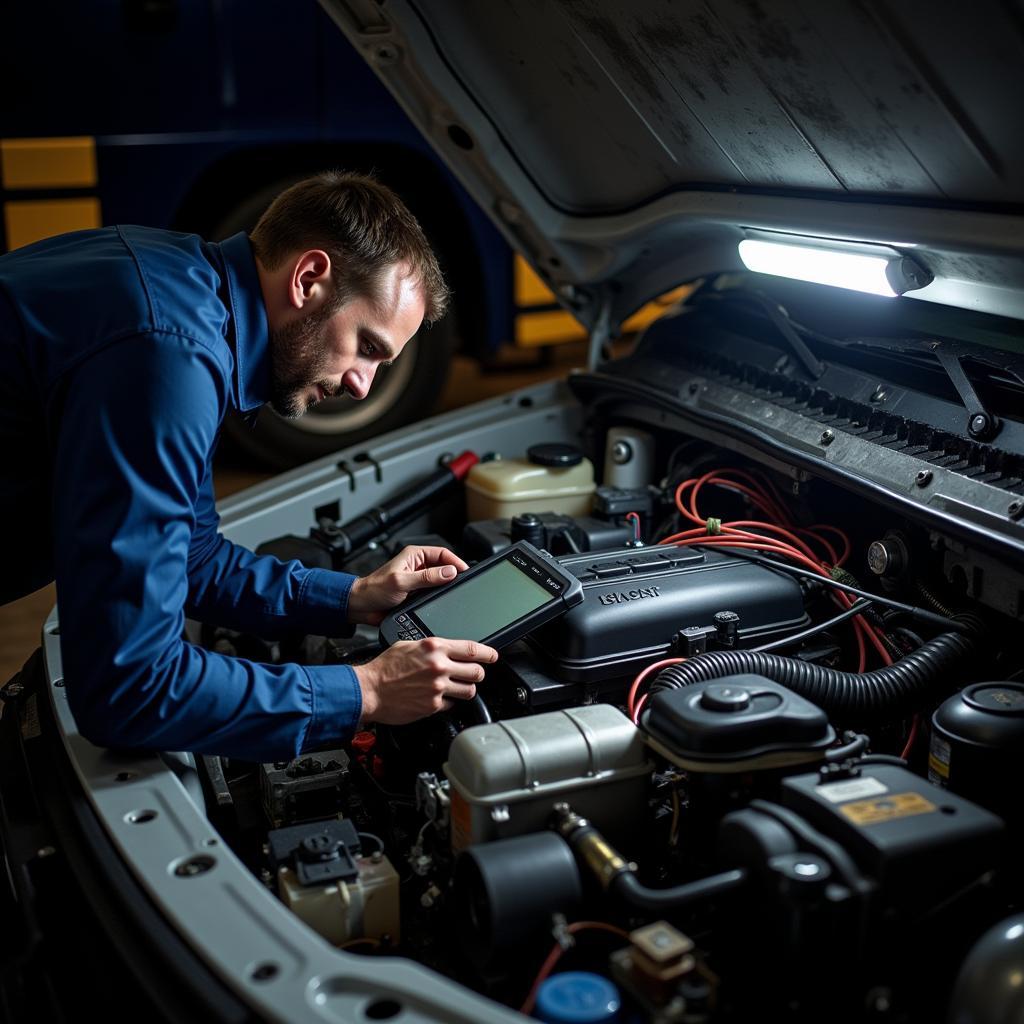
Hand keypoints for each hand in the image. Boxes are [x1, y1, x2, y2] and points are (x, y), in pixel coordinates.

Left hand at [348, 545, 468, 625]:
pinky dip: (439, 595)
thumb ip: (427, 577)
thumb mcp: (402, 582)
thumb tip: (449, 572)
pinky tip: (442, 600)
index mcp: (413, 555)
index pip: (442, 553)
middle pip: (443, 566)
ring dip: (445, 586)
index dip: (455, 561)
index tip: (465, 572)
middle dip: (453, 574)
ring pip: (440, 580)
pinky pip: (433, 592)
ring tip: (453, 592)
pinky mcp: (416, 592)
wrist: (361, 606)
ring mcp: (417, 579)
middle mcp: (417, 565)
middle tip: (462, 584)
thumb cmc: (374, 590)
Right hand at [353, 637, 498, 724]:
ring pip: (469, 690)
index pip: (471, 649)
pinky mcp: (433, 705)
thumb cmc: (384, 668)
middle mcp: (439, 666)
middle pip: (477, 671)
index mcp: (434, 648)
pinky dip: (448, 703)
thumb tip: (445, 650)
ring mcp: (438, 687)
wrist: (369, 690)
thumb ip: (430, 647)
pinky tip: (439, 699)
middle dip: (478, 673)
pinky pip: (452, 705)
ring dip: (466, 689)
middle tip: (474, 674)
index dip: (487, 653)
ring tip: (458, 688)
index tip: (493, 656)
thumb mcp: (407, 645)